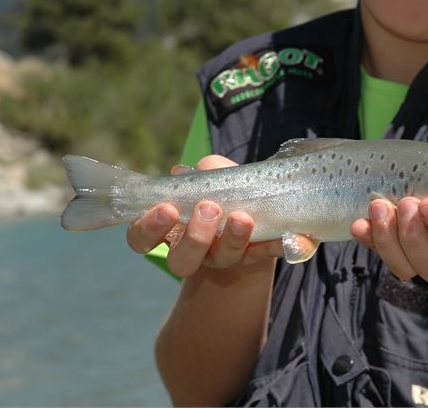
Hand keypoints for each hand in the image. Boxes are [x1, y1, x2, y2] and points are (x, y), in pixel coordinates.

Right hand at [126, 155, 282, 276]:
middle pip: (181, 260)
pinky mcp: (253, 258)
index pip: (141, 238)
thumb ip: (208, 170)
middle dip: (195, 236)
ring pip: (220, 259)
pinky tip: (286, 234)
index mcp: (169, 229)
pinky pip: (263, 255)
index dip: (148, 228)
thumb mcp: (213, 176)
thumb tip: (206, 168)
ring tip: (243, 217)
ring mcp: (221, 258)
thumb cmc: (220, 192)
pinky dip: (274, 244)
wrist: (251, 215)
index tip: (166, 209)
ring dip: (232, 239)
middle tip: (209, 209)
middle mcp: (191, 250)